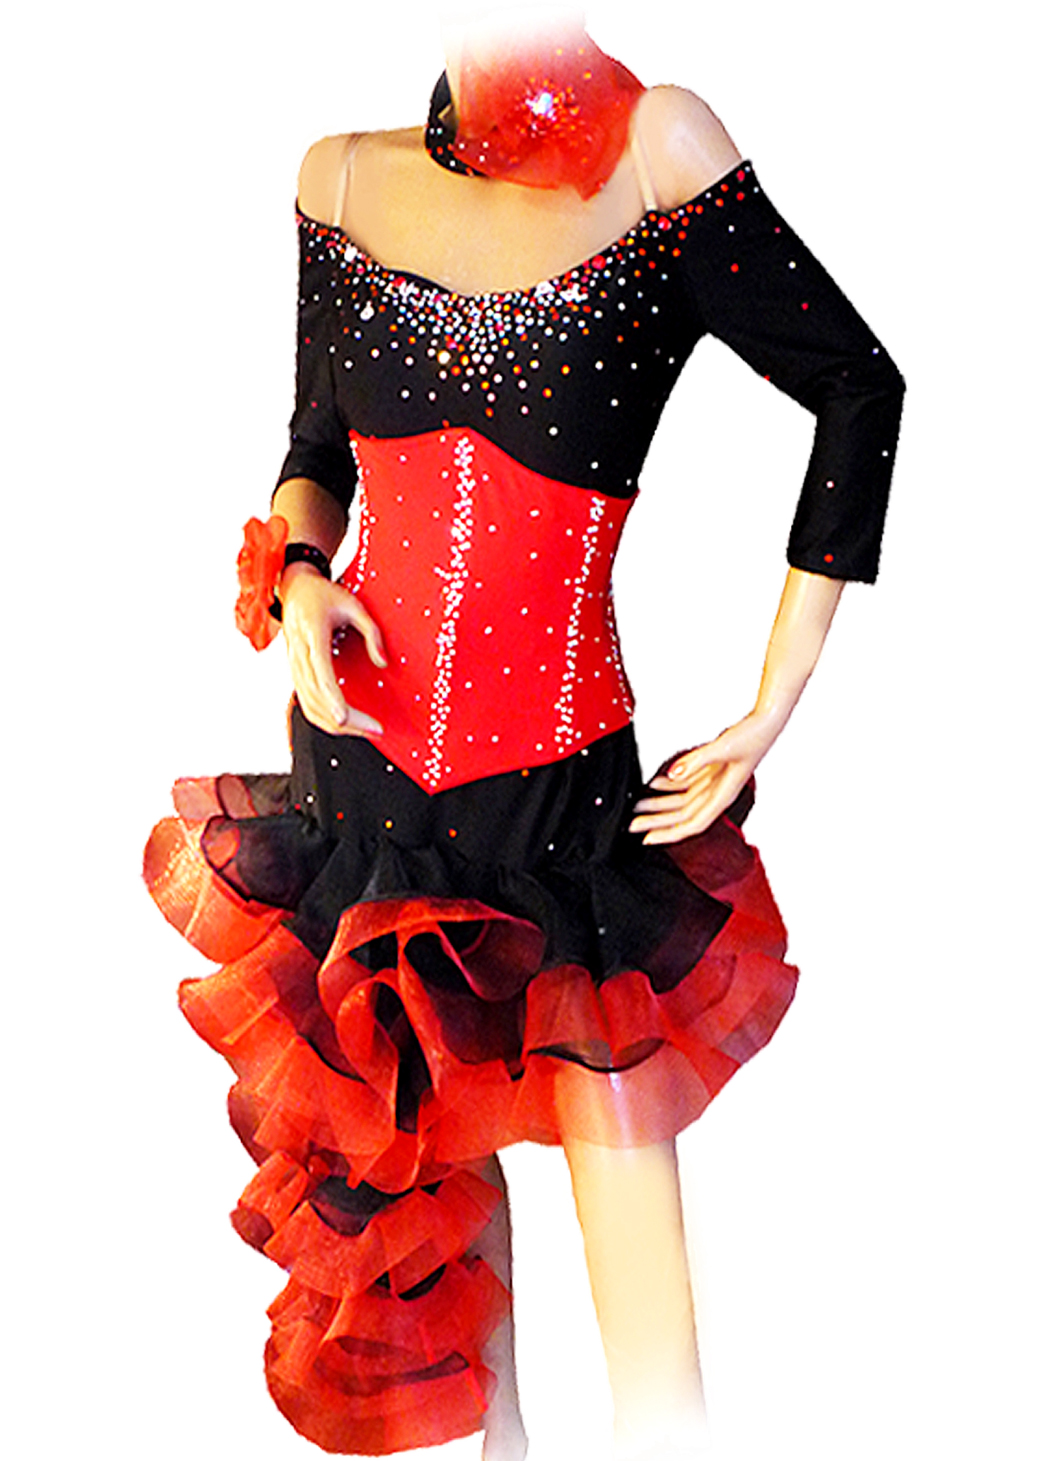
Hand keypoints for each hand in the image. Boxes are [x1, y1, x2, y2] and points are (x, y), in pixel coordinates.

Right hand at [280, 563, 386, 736]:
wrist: (295, 590)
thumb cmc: (324, 595)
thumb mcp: (354, 605)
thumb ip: (371, 632)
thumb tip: (383, 662)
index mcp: (312, 634)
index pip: (320, 673)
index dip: (331, 698)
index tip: (344, 717)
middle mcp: (298, 654)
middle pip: (317, 697)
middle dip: (346, 721)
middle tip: (376, 730)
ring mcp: (294, 667)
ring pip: (310, 706)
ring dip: (338, 725)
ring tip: (367, 730)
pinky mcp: (296, 675)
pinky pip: (307, 704)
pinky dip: (326, 719)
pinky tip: (348, 724)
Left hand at [629, 709, 784, 844]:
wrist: (766, 722)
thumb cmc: (752, 736)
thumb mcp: (723, 747)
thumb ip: (696, 761)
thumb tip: (672, 775)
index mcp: (723, 795)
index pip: (692, 823)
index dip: (669, 833)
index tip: (647, 839)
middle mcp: (717, 793)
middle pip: (682, 815)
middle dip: (656, 821)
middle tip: (631, 825)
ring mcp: (713, 783)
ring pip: (681, 801)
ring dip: (658, 804)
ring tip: (636, 805)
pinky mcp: (711, 770)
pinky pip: (686, 784)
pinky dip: (668, 785)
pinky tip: (653, 784)